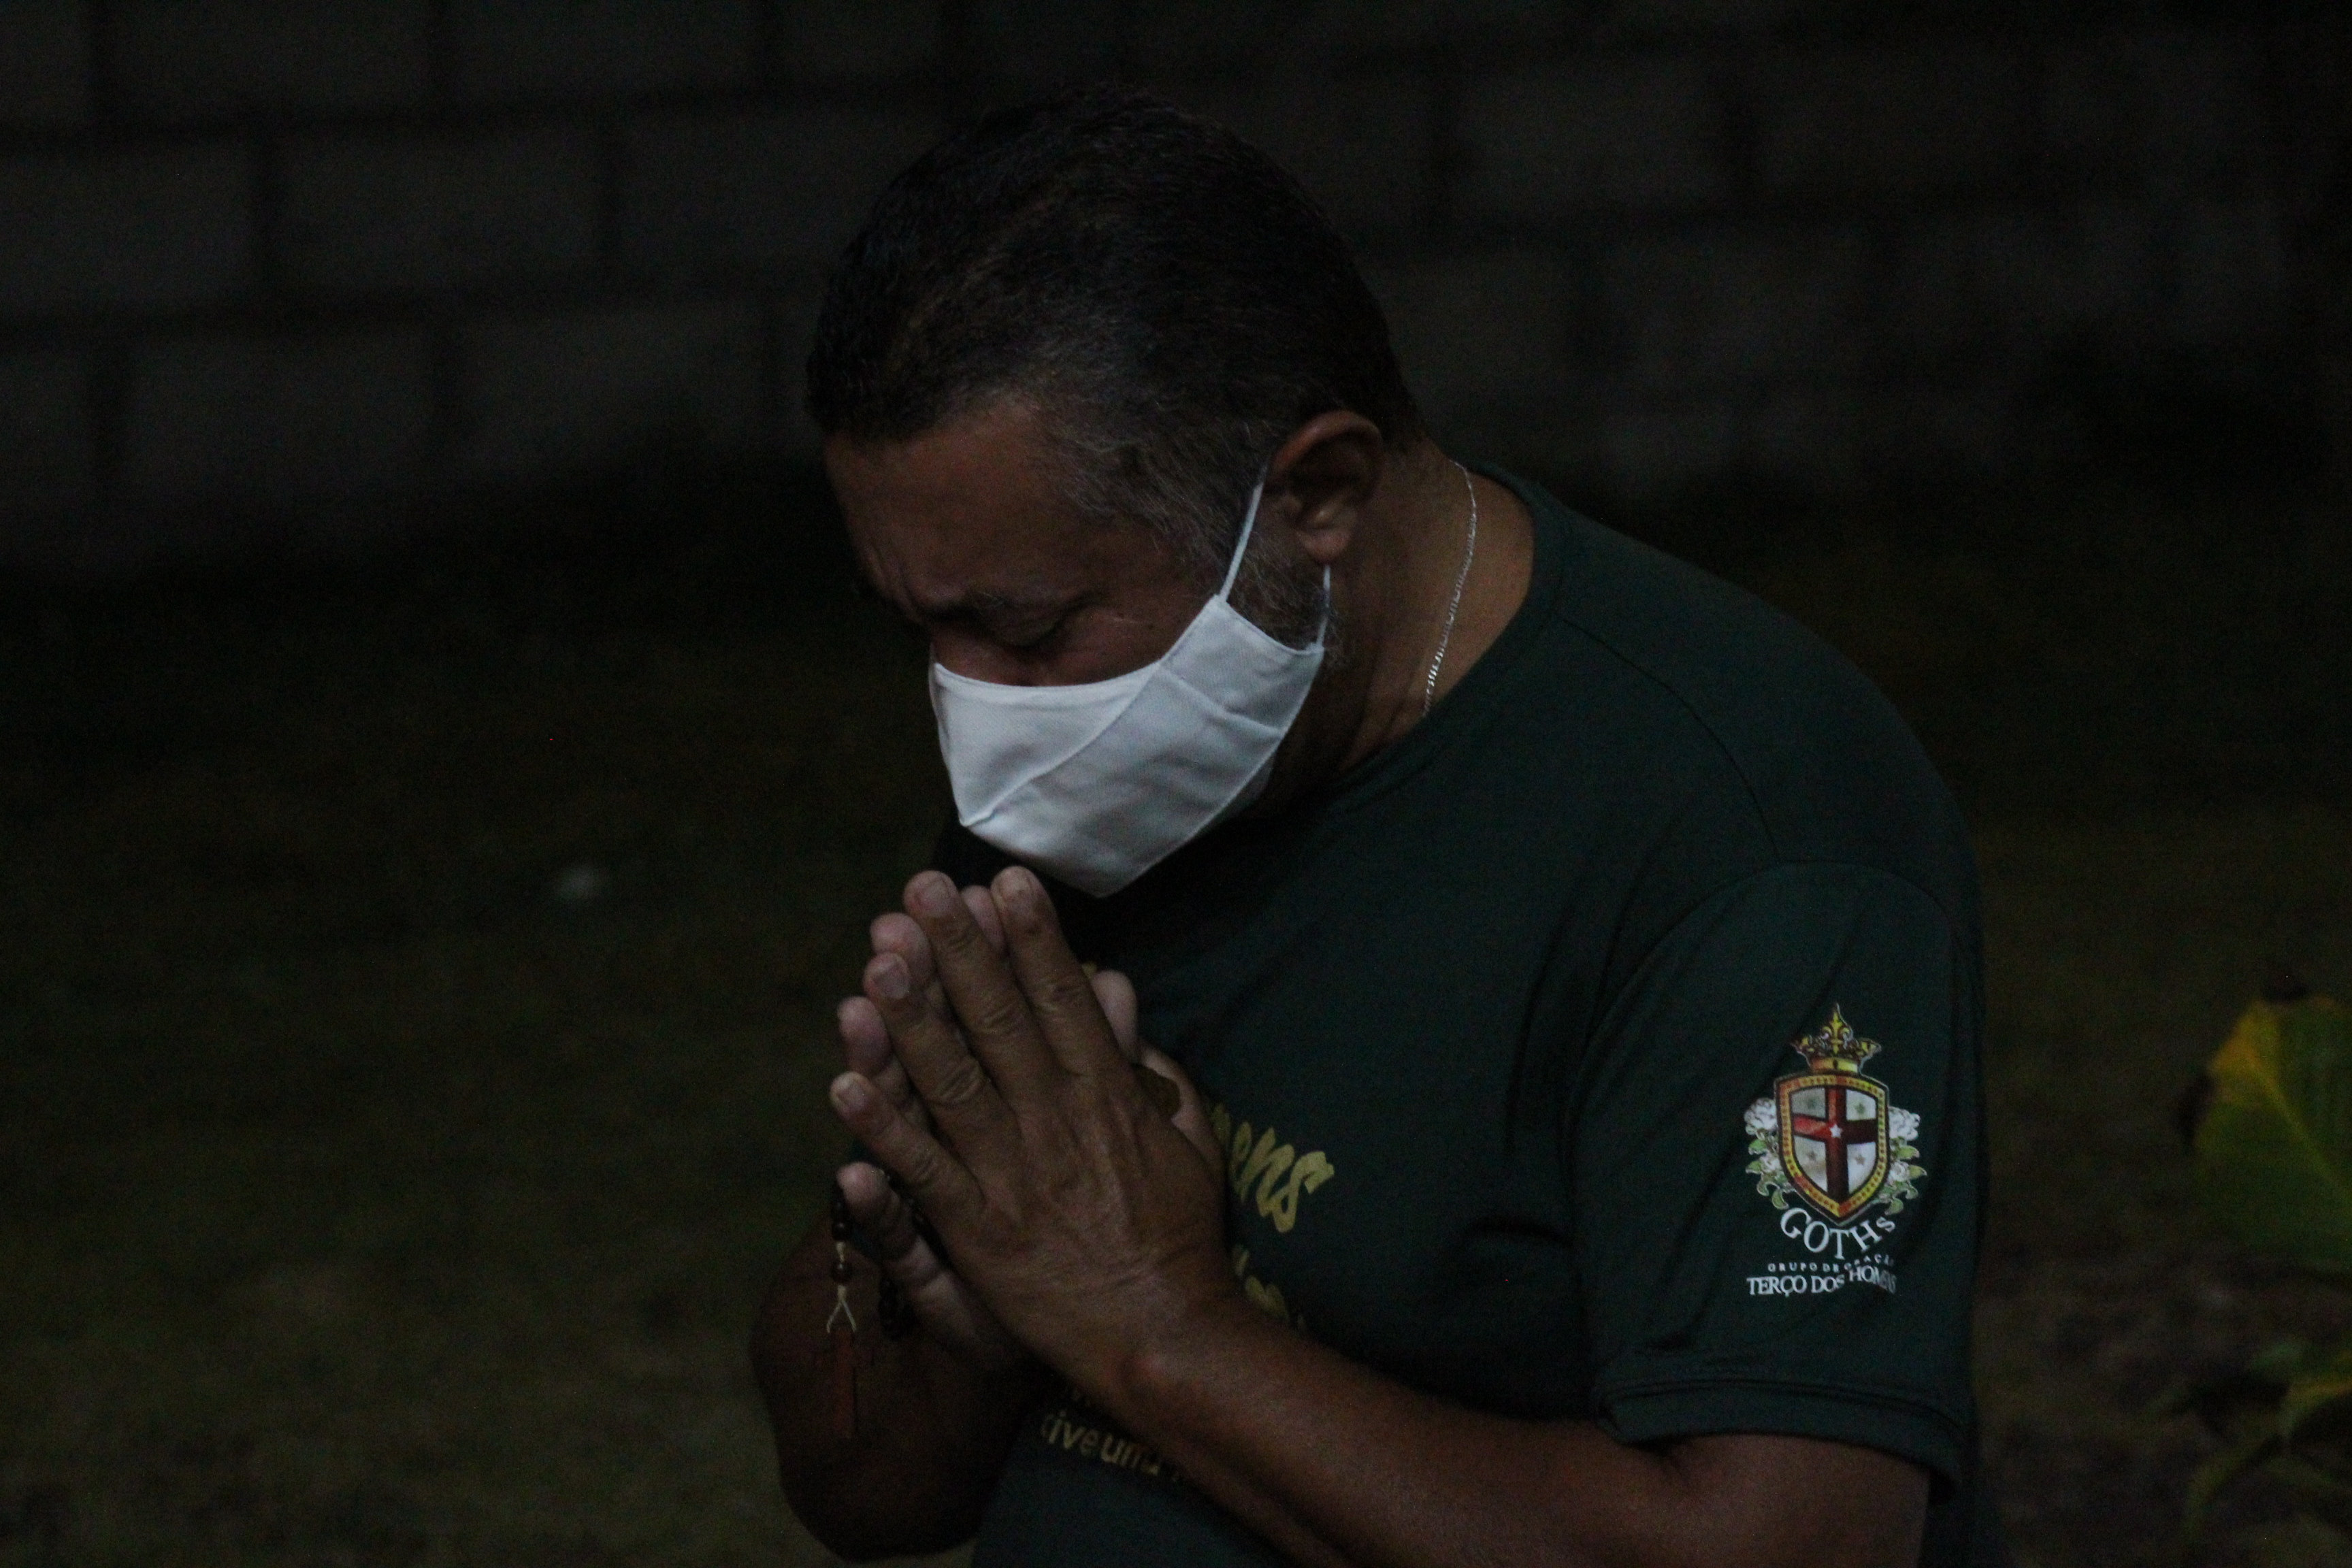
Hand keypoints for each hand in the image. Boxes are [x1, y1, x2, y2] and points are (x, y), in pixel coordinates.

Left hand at [829, 868, 1235, 1397]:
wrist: (1164, 1333)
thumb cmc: (1180, 1237)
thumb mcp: (1189, 1140)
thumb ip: (1153, 1069)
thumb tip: (1122, 997)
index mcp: (1107, 1095)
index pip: (1063, 1000)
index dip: (1032, 938)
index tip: (1006, 880)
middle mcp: (1055, 1121)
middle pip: (999, 1022)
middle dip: (960, 951)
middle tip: (925, 890)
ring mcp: (1011, 1173)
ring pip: (952, 1080)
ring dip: (912, 1018)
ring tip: (879, 959)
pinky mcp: (977, 1228)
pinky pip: (921, 1167)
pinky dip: (882, 1125)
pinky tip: (845, 1080)